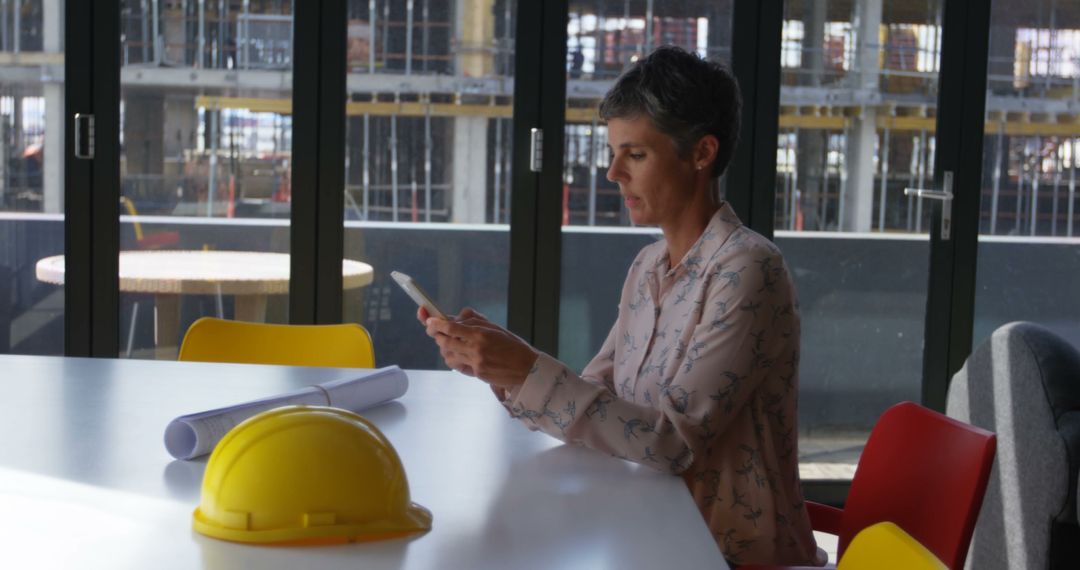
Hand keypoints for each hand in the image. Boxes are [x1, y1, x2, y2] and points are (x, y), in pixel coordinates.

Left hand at [422, 307, 538, 386]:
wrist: (527, 368)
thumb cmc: (513, 346)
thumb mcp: (495, 328)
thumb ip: (475, 321)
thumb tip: (458, 316)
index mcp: (481, 333)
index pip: (451, 327)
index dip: (436, 324)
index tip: (429, 320)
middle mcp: (476, 348)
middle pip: (445, 341)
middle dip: (436, 335)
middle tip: (434, 330)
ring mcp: (475, 362)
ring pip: (448, 355)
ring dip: (444, 348)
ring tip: (448, 343)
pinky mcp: (477, 373)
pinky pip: (458, 365)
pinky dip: (454, 358)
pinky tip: (458, 355)